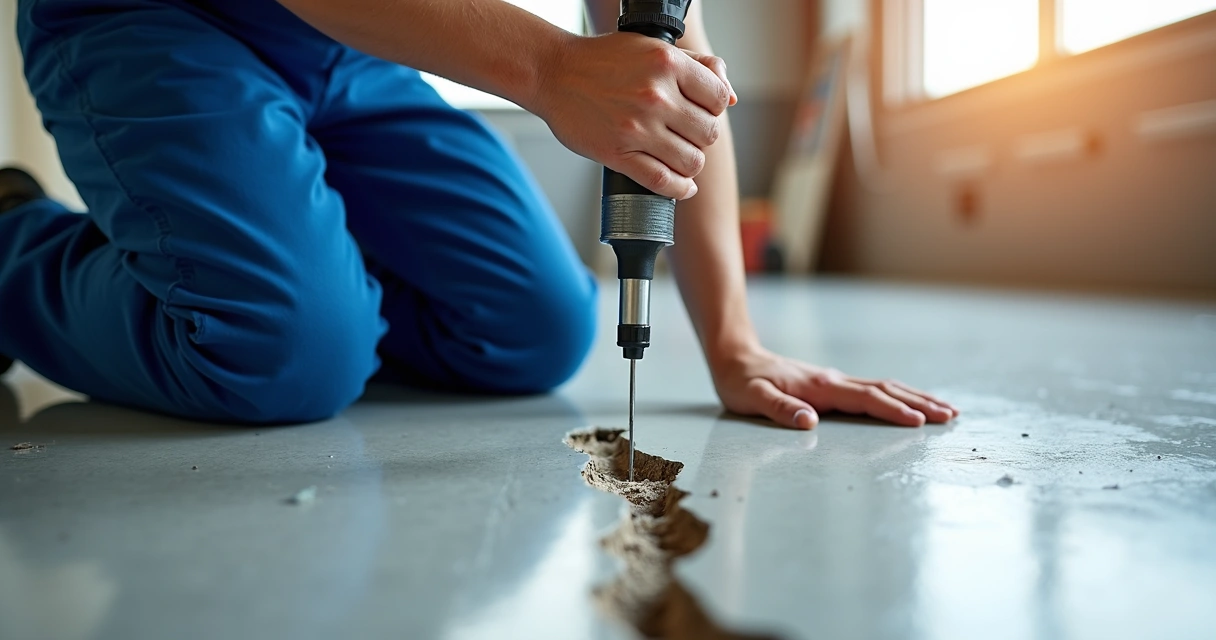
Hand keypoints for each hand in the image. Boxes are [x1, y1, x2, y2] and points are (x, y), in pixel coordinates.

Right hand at [530, 32, 736, 199]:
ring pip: (691, 161)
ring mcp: (637, 127)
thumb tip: (730, 98)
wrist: (554, 73)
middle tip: (686, 136)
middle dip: (702, 138)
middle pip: (708, 133)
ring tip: (680, 158)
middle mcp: (656, 95)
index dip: (714, 109)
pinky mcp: (618, 154)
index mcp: (667, 63)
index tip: (702, 113)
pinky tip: (681, 186)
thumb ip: (697, 66)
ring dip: (690, 165)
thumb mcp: (653, 47)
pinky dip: (679, 189)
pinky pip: (662, 181)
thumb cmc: (602, 60)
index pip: (718, 99)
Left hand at [711, 348, 959, 429]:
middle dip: (920, 403)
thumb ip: (779, 409)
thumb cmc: (742, 382)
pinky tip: (910, 402)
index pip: (866, 399)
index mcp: (821, 387)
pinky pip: (874, 389)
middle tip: (951, 416)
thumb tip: (808, 422)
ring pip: (884, 387)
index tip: (920, 422)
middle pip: (886, 390)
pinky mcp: (832, 384)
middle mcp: (834, 380)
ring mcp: (836, 380)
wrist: (735, 357)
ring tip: (945, 409)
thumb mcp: (752, 399)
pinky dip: (898, 395)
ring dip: (916, 397)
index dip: (893, 410)